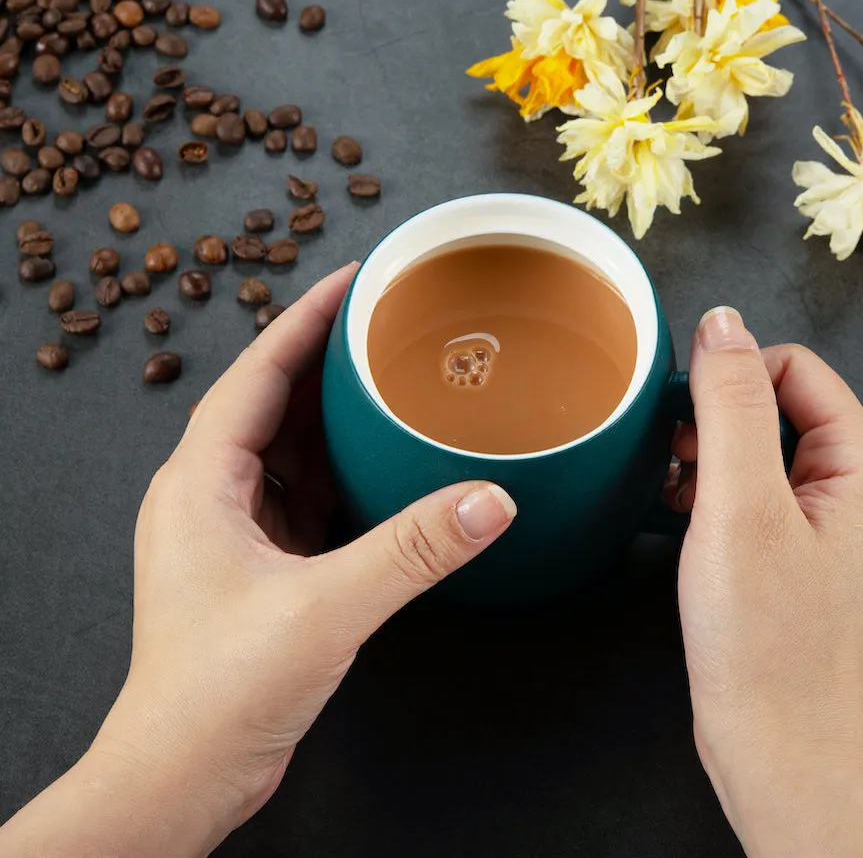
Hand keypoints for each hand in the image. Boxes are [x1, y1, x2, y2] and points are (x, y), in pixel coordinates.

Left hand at [0, 263, 516, 857]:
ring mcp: (232, 530)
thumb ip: (414, 548)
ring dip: (335, 414)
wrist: (183, 773)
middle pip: (274, 399)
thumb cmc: (217, 693)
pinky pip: (303, 492)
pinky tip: (382, 463)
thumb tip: (490, 500)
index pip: (258, 371)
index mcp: (202, 480)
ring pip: (289, 448)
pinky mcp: (258, 564)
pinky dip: (341, 469)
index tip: (354, 278)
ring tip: (392, 380)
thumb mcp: (326, 607)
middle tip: (388, 322)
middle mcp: (210, 494)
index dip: (307, 318)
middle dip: (328, 358)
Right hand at [673, 307, 862, 857]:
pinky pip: (764, 489)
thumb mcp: (738, 504)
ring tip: (680, 498)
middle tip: (678, 468)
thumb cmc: (760, 635)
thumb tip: (721, 322)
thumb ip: (731, 403)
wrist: (772, 740)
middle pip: (780, 406)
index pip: (792, 368)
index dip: (729, 382)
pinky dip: (720, 492)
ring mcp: (841, 522)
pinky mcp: (812, 550)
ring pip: (766, 447)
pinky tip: (689, 517)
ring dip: (713, 459)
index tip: (679, 421)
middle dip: (717, 425)